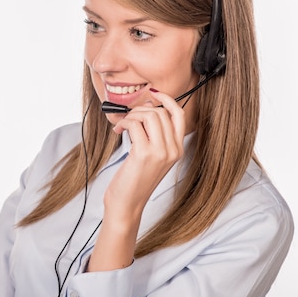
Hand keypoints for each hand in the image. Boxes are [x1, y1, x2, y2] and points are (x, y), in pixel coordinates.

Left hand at [107, 89, 185, 215]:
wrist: (127, 203)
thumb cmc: (135, 180)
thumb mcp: (152, 157)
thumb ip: (154, 135)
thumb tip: (148, 107)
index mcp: (177, 150)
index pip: (179, 115)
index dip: (167, 100)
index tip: (154, 93)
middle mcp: (173, 150)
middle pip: (160, 113)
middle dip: (140, 110)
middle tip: (128, 120)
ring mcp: (161, 152)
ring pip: (149, 116)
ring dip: (132, 116)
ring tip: (123, 126)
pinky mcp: (144, 154)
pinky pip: (135, 124)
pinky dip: (124, 123)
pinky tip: (118, 131)